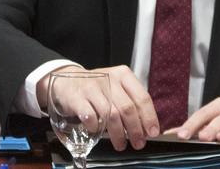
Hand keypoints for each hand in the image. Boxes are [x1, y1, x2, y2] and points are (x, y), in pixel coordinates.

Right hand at [39, 65, 158, 150]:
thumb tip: (147, 127)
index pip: (142, 97)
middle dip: (135, 130)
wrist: (67, 81)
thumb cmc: (97, 89)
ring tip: (120, 144)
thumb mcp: (116, 88)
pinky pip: (91, 117)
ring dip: (118, 134)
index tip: (152, 132)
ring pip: (111, 115)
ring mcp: (92, 87)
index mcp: (123, 75)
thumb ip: (131, 102)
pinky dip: (96, 127)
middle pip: (127, 108)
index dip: (149, 118)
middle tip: (138, 143)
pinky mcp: (77, 97)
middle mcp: (109, 78)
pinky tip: (97, 130)